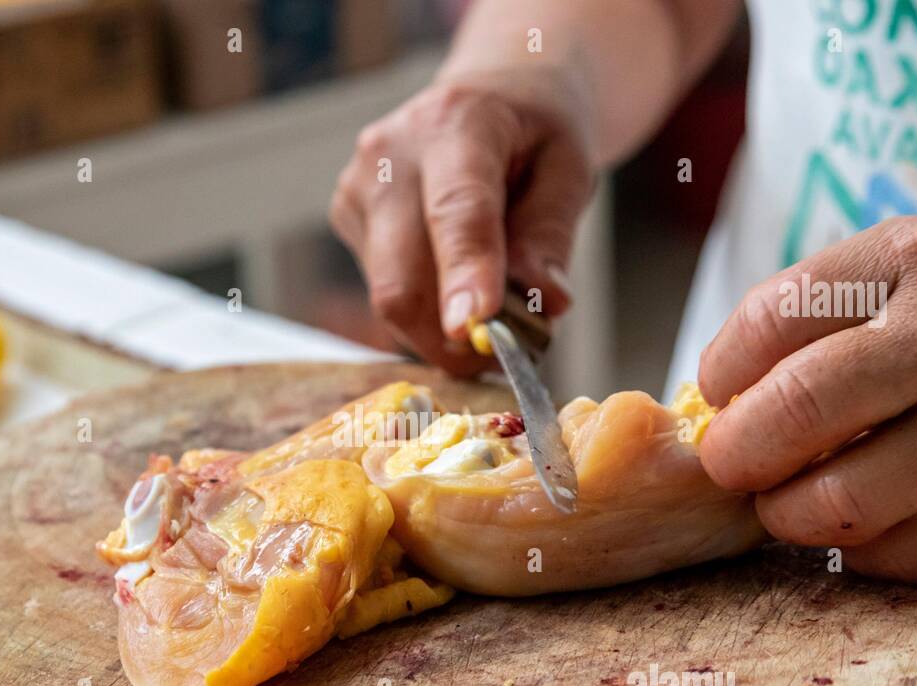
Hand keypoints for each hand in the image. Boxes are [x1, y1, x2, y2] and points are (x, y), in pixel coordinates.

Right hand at [330, 64, 596, 374]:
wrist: (486, 97)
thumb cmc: (532, 132)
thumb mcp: (569, 167)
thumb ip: (551, 232)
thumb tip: (542, 301)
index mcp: (456, 124)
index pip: (457, 210)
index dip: (464, 273)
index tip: (475, 327)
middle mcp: (391, 154)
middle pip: (402, 276)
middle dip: (451, 337)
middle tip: (502, 356)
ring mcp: (358, 187)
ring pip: (389, 296)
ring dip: (440, 331)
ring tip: (488, 317)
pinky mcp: (347, 217)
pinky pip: (384, 290)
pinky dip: (424, 311)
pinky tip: (453, 285)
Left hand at [698, 216, 916, 580]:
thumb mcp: (891, 278)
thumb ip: (802, 324)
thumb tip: (711, 410)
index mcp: (909, 262)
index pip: (768, 319)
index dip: (718, 372)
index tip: (720, 395)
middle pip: (798, 409)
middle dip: (736, 453)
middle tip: (734, 463)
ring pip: (840, 500)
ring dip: (786, 513)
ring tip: (790, 497)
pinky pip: (892, 555)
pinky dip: (855, 548)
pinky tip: (864, 515)